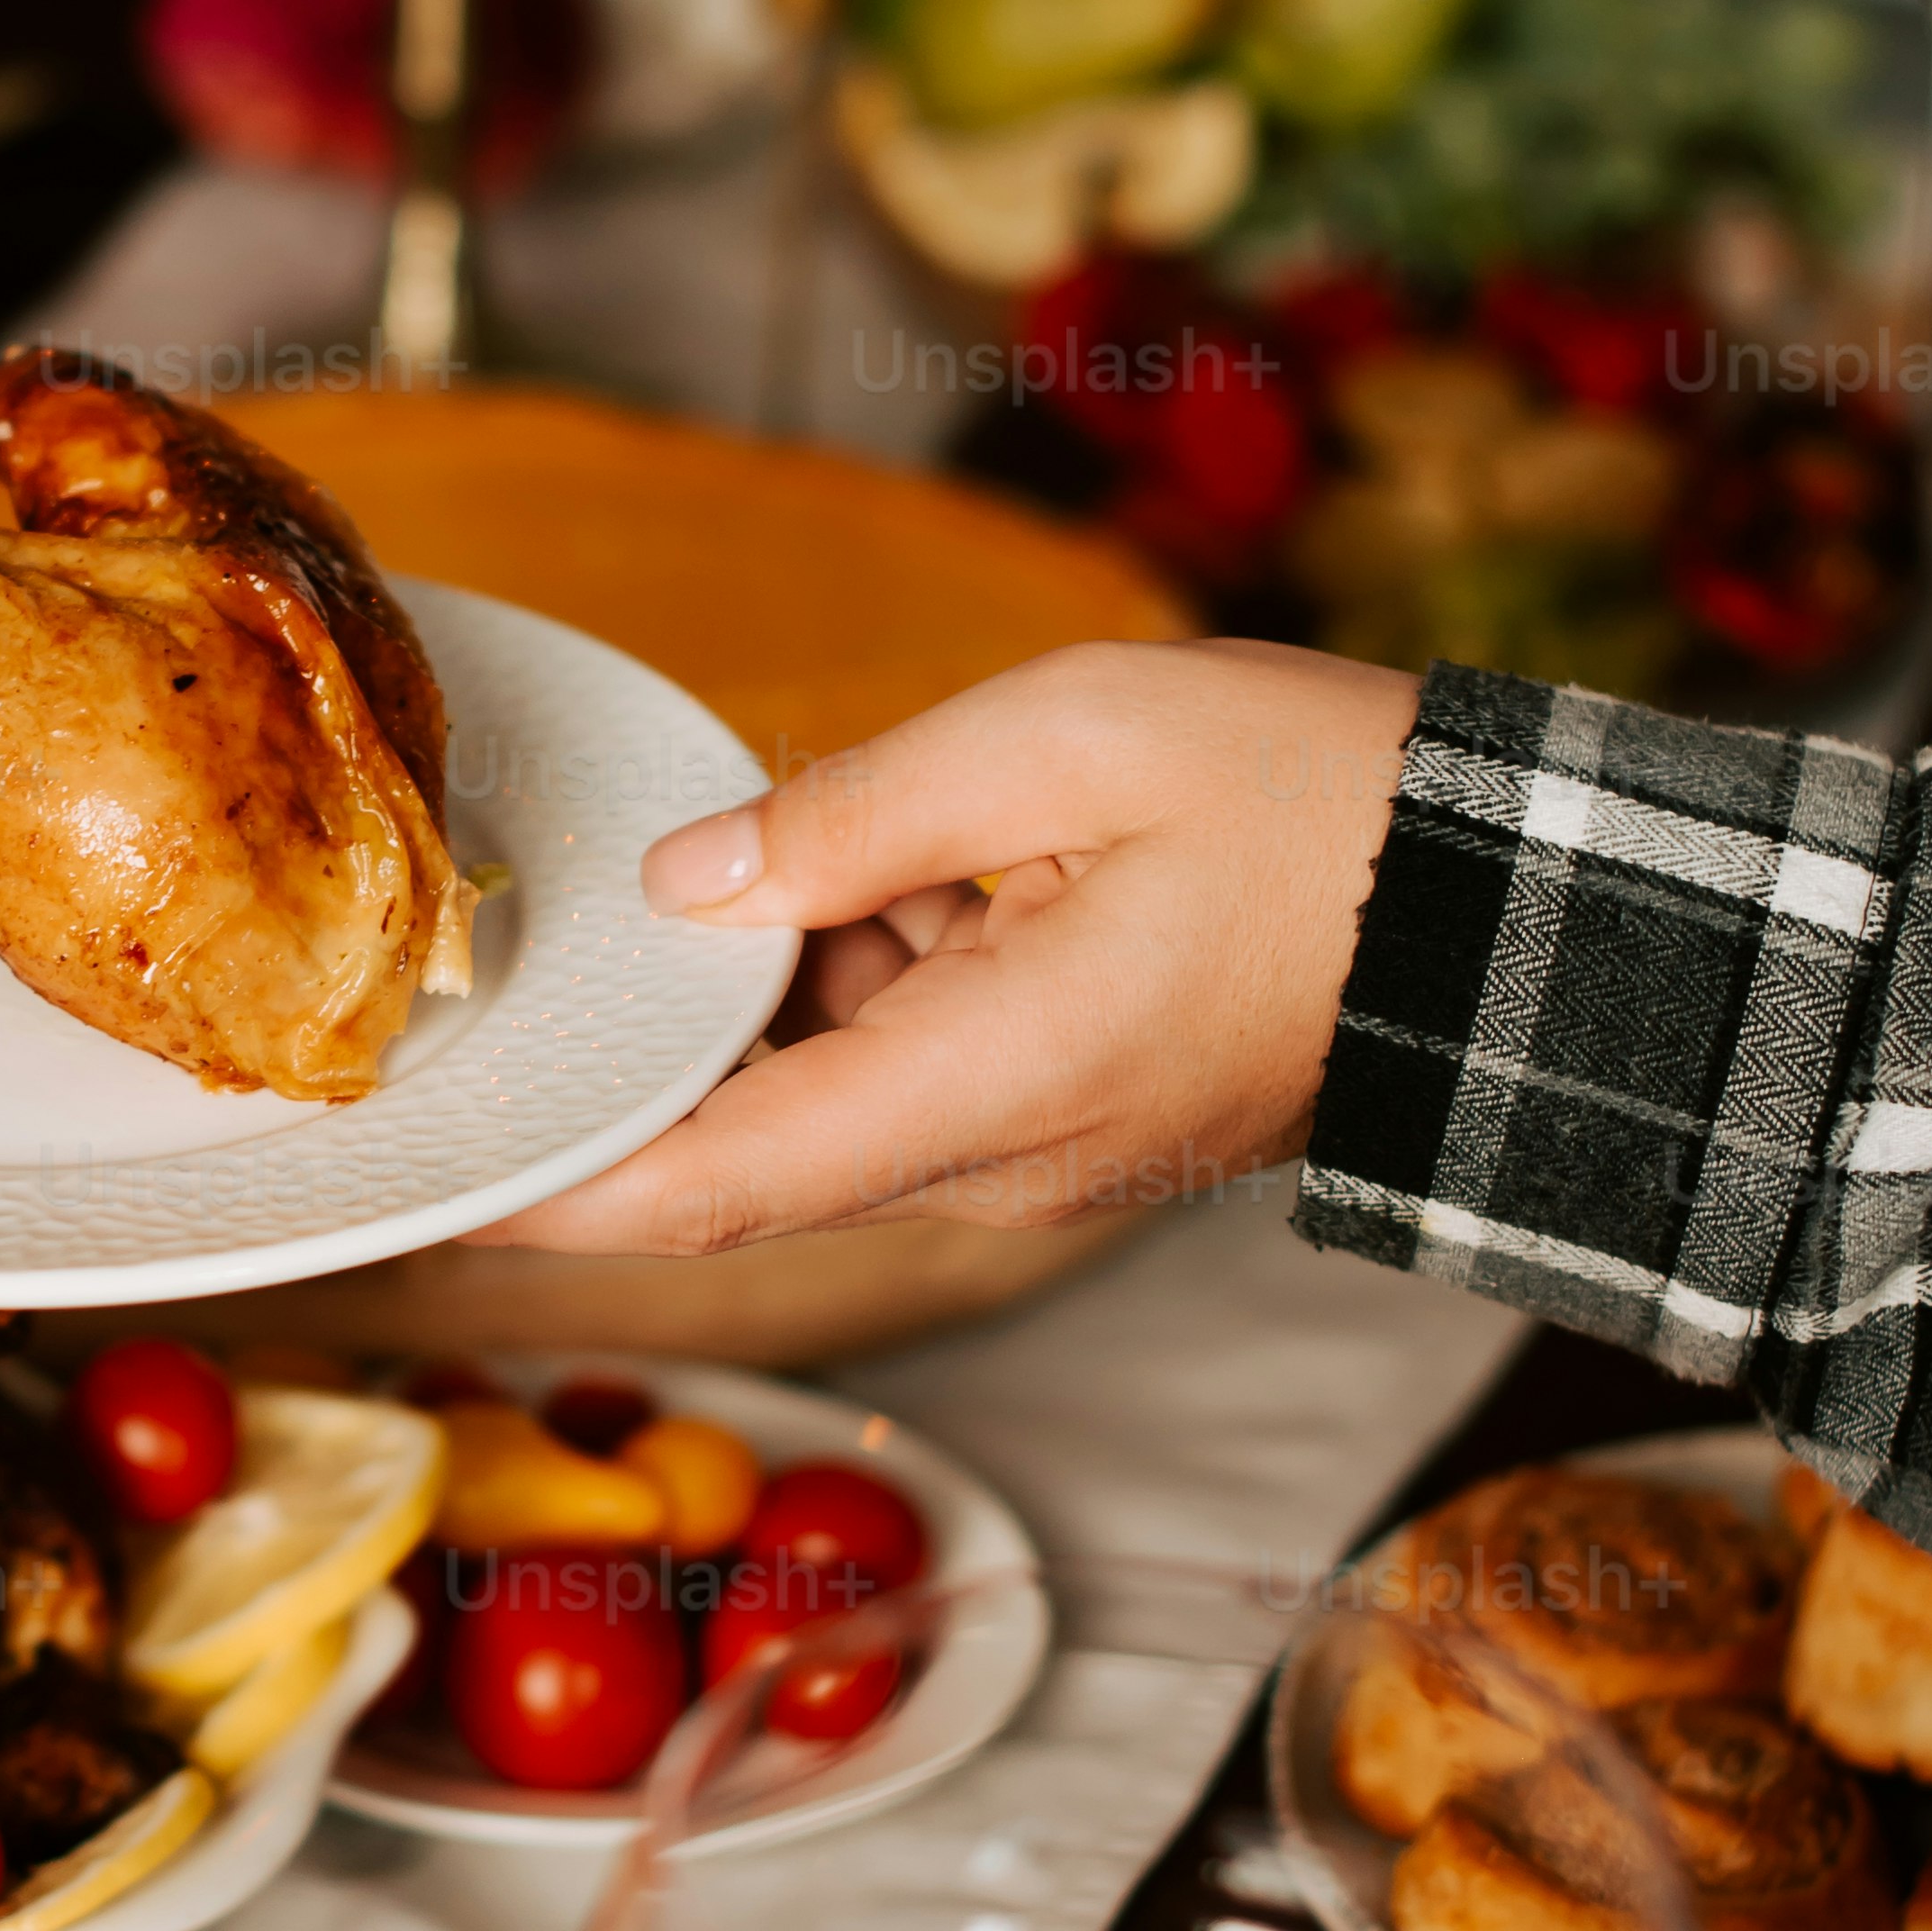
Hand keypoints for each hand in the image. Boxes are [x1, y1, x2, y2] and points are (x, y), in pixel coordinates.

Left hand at [488, 638, 1419, 1254]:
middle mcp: (991, 1162)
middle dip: (640, 1042)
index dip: (546, 1191)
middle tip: (541, 935)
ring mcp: (1029, 1155)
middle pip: (738, 1144)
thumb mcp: (1076, 739)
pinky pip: (897, 1067)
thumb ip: (856, 811)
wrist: (1511, 905)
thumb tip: (690, 879)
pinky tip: (894, 857)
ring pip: (816, 1091)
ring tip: (834, 833)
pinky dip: (855, 972)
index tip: (421, 1177)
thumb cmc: (1323, 804)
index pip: (706, 1186)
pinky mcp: (1058, 1119)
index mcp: (987, 1084)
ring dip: (773, 982)